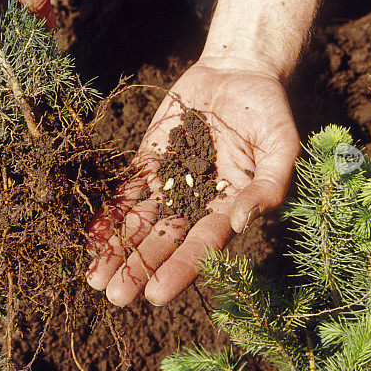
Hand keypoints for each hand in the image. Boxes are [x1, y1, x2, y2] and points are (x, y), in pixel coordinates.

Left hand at [85, 57, 300, 305]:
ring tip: (94, 279)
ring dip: (117, 250)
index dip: (179, 270)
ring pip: (139, 222)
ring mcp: (168, 182)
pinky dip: (108, 212)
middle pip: (164, 241)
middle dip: (139, 269)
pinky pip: (125, 190)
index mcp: (228, 206)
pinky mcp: (148, 161)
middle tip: (114, 298)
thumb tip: (241, 223)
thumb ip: (268, 186)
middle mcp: (195, 202)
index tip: (155, 295)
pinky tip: (90, 235)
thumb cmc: (267, 112)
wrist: (237, 73)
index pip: (201, 245)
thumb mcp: (280, 147)